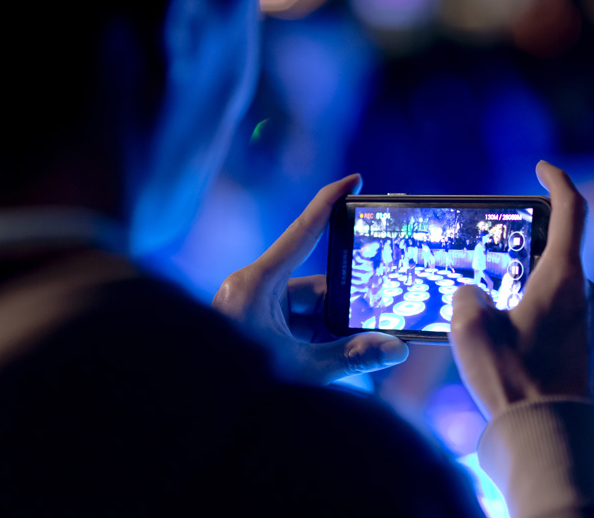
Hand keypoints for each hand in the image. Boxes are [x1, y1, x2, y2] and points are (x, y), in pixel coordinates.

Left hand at [212, 174, 408, 384]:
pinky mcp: (256, 330)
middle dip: (349, 306)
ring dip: (335, 331)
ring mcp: (254, 310)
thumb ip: (351, 358)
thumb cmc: (238, 384)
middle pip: (315, 286)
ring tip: (367, 347)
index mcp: (257, 284)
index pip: (302, 232)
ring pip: (309, 311)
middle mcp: (254, 290)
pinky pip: (297, 327)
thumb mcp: (301, 370)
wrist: (195, 413)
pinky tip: (344, 357)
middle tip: (385, 313)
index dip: (330, 202)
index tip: (355, 180)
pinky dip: (320, 341)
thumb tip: (397, 348)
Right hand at [449, 161, 593, 418]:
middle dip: (530, 274)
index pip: (573, 210)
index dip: (558, 180)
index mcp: (568, 278)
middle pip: (561, 265)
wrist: (556, 445)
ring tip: (509, 344)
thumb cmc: (514, 382)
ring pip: (569, 304)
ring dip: (541, 311)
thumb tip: (476, 297)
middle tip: (500, 296)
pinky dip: (555, 338)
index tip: (545, 168)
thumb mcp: (470, 330)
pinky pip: (579, 334)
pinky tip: (530, 366)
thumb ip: (469, 297)